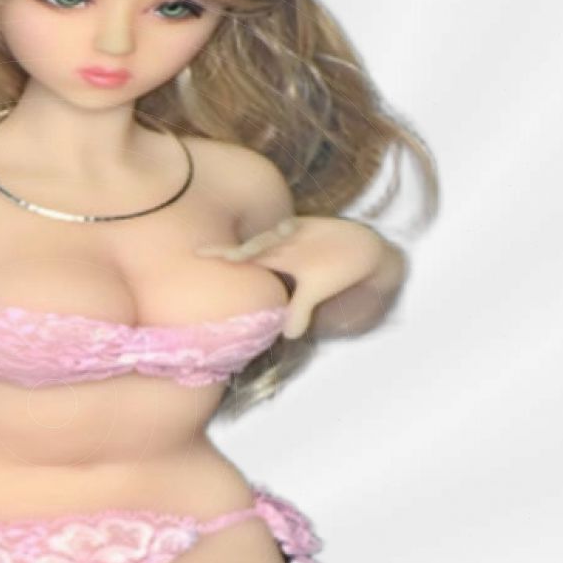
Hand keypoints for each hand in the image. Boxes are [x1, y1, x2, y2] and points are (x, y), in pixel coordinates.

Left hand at [195, 215, 387, 338]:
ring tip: (238, 255)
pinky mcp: (311, 225)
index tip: (198, 256)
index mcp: (276, 260)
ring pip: (270, 238)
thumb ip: (301, 310)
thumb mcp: (315, 294)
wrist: (364, 251)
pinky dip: (289, 230)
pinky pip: (297, 227)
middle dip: (232, 252)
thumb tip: (289, 336)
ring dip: (257, 244)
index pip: (243, 259)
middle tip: (211, 257)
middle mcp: (280, 246)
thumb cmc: (334, 271)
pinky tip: (286, 230)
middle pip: (250, 247)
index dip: (221, 256)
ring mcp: (294, 235)